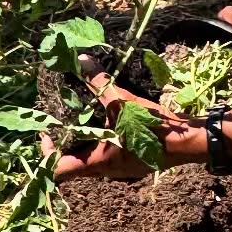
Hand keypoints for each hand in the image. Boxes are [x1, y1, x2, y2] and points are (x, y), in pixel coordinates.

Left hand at [41, 72, 197, 181]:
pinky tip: (105, 124)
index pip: (58, 171)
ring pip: (90, 163)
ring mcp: (119, 171)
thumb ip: (98, 83)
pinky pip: (106, 158)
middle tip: (60, 121)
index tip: (46, 133)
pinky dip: (99, 144)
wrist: (186, 142)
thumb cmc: (150, 126)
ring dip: (82, 144)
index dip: (46, 155)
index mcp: (96, 162)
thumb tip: (81, 60)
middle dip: (63, 145)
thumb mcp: (121, 102)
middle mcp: (104, 171)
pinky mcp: (131, 164)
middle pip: (72, 167)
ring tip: (79, 119)